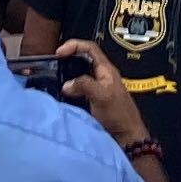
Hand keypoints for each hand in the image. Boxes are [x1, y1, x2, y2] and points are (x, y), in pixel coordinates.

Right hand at [57, 39, 148, 153]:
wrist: (126, 136)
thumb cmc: (118, 114)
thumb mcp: (102, 95)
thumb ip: (84, 85)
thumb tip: (66, 84)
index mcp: (106, 70)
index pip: (90, 48)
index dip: (74, 45)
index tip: (59, 52)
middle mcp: (102, 76)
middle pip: (83, 59)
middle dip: (69, 57)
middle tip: (55, 63)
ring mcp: (97, 88)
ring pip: (80, 73)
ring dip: (68, 73)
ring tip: (55, 76)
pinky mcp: (93, 99)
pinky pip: (79, 88)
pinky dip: (69, 87)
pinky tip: (61, 93)